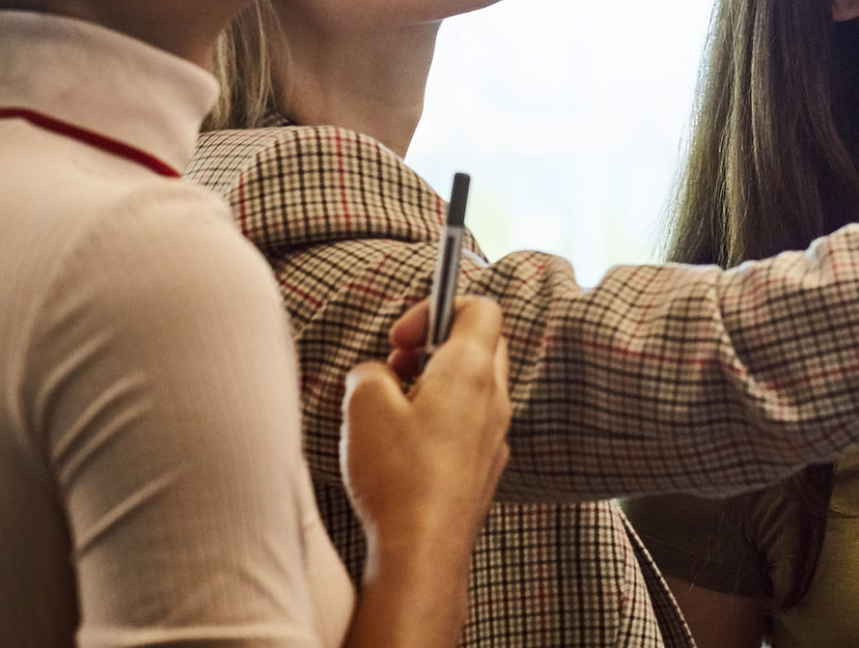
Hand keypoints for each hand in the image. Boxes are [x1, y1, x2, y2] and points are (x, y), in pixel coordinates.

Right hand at [342, 295, 511, 558]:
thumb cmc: (398, 476)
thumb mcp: (363, 405)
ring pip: (474, 387)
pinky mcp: (485, 468)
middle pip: (479, 344)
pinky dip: (441, 421)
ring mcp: (495, 436)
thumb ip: (368, 372)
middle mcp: (495, 398)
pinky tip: (405, 449)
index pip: (480, 307)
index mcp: (472, 370)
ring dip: (435, 385)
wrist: (424, 551)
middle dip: (434, 346)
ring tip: (394, 411)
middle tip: (396, 368)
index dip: (437, 308)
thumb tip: (375, 375)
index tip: (401, 337)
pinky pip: (469, 425)